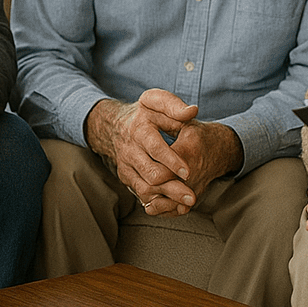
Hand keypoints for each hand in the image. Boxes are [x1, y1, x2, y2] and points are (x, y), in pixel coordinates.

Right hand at [85, 90, 241, 216]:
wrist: (115, 125)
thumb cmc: (143, 113)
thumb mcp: (156, 101)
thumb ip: (173, 105)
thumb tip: (192, 111)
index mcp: (139, 130)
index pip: (155, 148)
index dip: (172, 161)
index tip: (188, 171)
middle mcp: (129, 150)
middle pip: (151, 174)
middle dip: (173, 186)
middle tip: (192, 195)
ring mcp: (126, 166)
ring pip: (145, 188)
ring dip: (168, 197)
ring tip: (187, 202)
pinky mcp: (126, 177)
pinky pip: (140, 194)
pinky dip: (158, 201)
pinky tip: (175, 204)